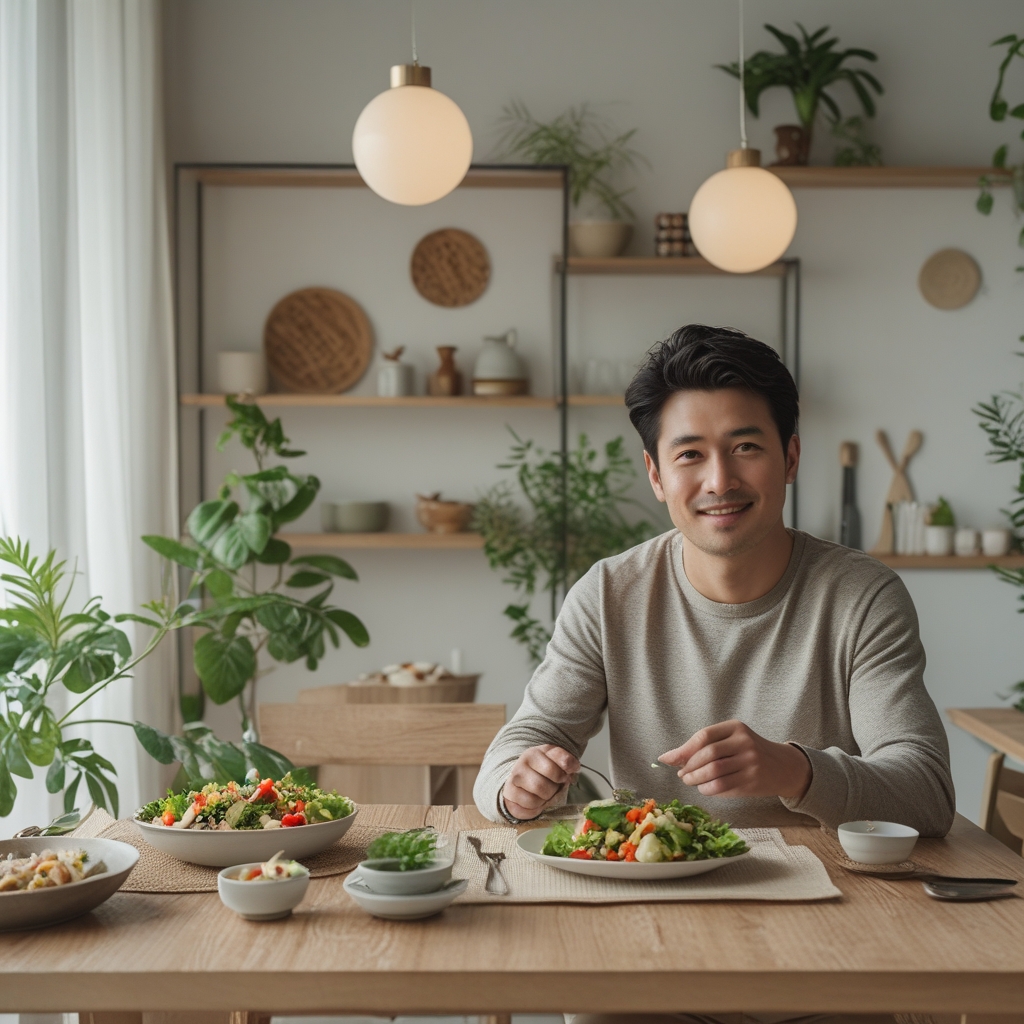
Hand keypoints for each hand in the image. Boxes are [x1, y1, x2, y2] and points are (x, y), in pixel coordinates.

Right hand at [502, 744, 579, 819]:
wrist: (522, 777)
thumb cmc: (542, 769)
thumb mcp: (555, 759)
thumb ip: (566, 761)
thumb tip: (574, 768)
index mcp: (534, 753)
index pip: (558, 765)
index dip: (566, 772)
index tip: (566, 775)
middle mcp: (521, 764)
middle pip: (545, 785)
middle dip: (554, 789)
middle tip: (554, 787)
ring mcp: (513, 779)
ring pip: (535, 799)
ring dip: (544, 800)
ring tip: (544, 794)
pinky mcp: (509, 795)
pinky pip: (527, 808)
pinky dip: (535, 809)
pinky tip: (536, 800)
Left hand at [659, 720, 811, 799]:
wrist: (783, 767)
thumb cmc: (750, 751)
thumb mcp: (731, 740)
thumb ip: (704, 745)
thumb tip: (670, 757)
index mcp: (736, 728)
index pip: (704, 736)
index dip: (684, 749)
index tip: (668, 759)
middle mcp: (745, 743)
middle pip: (708, 755)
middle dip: (689, 767)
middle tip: (681, 774)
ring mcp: (750, 763)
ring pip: (714, 773)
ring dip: (696, 780)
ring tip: (690, 781)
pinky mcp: (752, 782)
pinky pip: (723, 787)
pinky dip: (708, 790)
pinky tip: (704, 788)